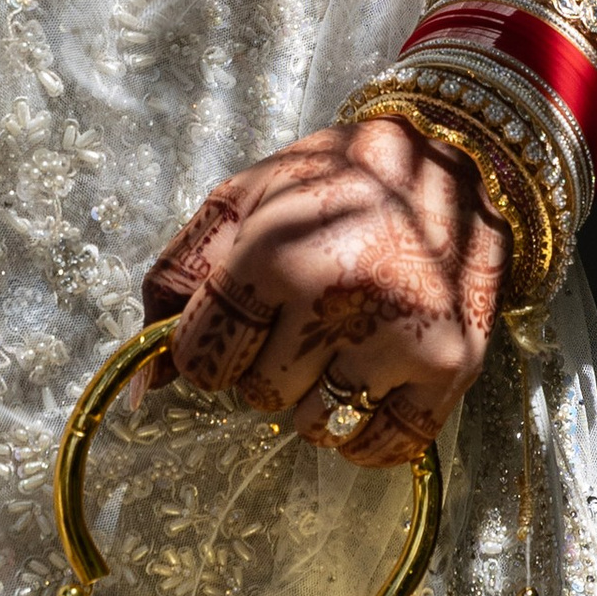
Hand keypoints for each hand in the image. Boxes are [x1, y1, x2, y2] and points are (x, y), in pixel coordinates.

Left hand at [138, 122, 510, 468]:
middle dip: (266, 363)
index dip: (208, 347)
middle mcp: (339, 297)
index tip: (234, 324)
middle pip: (260, 396)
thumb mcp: (241, 200)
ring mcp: (401, 334)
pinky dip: (363, 434)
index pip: (202, 360)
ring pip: (318, 424)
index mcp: (276, 252)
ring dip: (315, 396)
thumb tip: (143, 384)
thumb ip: (177, 279)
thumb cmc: (330, 179)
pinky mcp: (453, 363)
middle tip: (297, 318)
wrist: (451, 150)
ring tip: (337, 340)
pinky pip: (385, 445)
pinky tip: (364, 387)